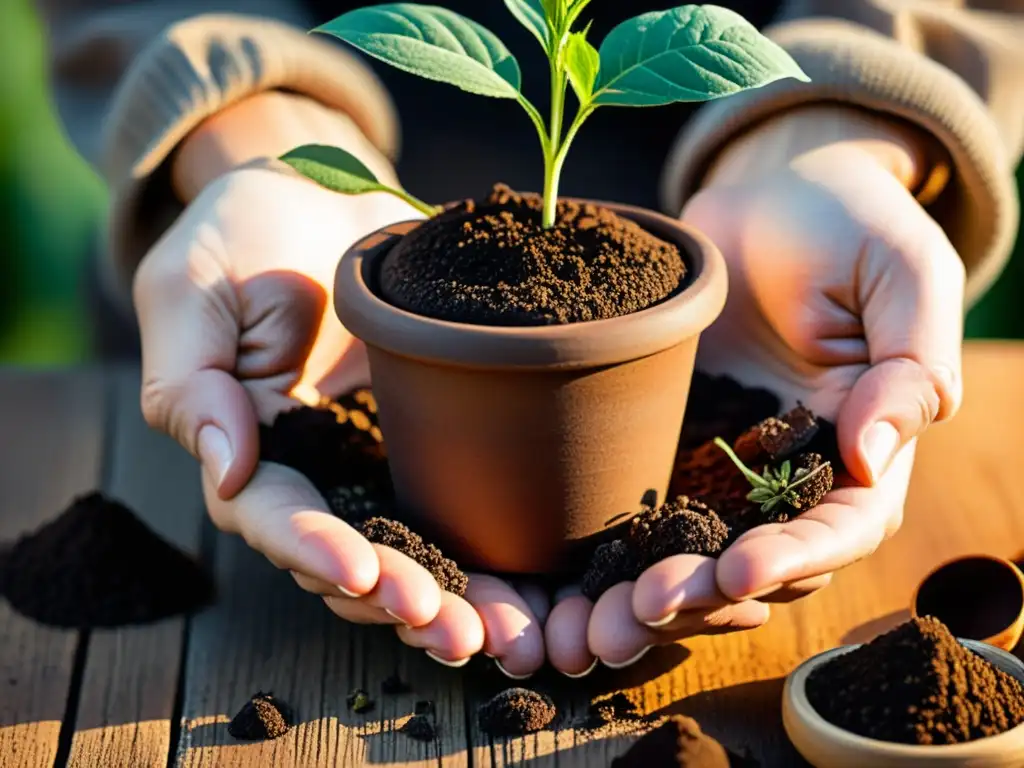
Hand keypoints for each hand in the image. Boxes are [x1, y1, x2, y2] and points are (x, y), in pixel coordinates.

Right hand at [134, 92, 548, 675]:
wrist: (322, 194)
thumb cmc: (242, 233)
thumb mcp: (191, 291)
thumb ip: (192, 384)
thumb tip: (226, 474)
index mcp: (246, 447)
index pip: (270, 516)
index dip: (311, 551)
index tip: (362, 573)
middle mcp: (310, 473)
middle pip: (344, 556)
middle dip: (394, 596)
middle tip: (455, 629)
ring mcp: (371, 463)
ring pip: (403, 550)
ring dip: (447, 599)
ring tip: (499, 632)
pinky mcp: (427, 445)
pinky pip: (452, 508)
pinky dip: (483, 556)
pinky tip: (524, 589)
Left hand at [542, 106, 963, 674]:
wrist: (765, 193)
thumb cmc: (846, 222)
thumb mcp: (903, 271)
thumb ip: (910, 362)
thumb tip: (873, 455)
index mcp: (865, 447)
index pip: (843, 526)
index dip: (796, 557)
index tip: (738, 572)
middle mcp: (796, 474)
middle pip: (763, 562)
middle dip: (708, 596)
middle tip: (645, 605)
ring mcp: (727, 465)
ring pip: (697, 552)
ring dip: (654, 591)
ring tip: (598, 615)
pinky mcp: (671, 445)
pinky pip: (643, 508)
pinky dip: (613, 551)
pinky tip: (569, 575)